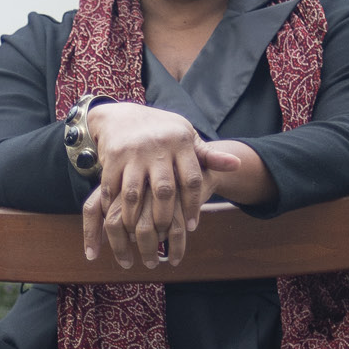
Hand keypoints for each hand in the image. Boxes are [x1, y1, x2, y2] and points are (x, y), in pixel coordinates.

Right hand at [80, 103, 242, 268]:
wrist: (121, 115)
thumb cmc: (162, 132)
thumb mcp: (187, 138)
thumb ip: (209, 156)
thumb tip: (237, 164)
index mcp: (180, 143)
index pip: (191, 179)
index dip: (193, 205)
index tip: (193, 227)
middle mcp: (157, 147)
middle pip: (164, 190)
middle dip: (165, 216)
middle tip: (166, 233)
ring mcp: (133, 152)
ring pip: (135, 192)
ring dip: (136, 217)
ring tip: (140, 234)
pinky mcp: (112, 156)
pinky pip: (111, 186)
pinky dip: (113, 206)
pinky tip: (119, 220)